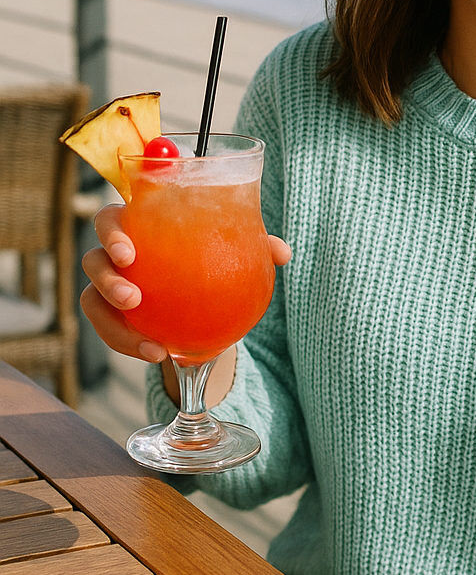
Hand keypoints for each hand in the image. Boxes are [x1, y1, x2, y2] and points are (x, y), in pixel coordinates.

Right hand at [80, 202, 291, 363]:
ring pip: (93, 300)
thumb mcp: (233, 255)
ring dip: (113, 322)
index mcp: (140, 228)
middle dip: (107, 278)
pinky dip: (129, 343)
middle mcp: (116, 256)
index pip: (112, 220)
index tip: (128, 252)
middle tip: (133, 298)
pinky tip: (158, 354)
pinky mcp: (112, 319)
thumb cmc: (210, 264)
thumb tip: (282, 252)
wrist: (202, 306)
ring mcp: (110, 289)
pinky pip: (110, 332)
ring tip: (149, 342)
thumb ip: (255, 248)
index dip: (111, 232)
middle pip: (93, 259)